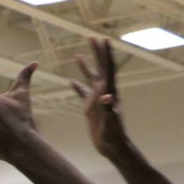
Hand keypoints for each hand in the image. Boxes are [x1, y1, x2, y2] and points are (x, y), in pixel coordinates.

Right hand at [71, 38, 127, 157]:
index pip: (108, 68)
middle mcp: (104, 92)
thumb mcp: (111, 122)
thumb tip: (106, 96)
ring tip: (78, 55)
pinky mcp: (91, 108)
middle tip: (91, 38)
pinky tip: (70, 82)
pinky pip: (82, 94)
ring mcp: (97, 99)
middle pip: (100, 68)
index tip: (103, 39)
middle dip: (96, 53)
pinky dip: (77, 87)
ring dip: (85, 66)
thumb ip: (109, 108)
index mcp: (109, 91)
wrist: (113, 146)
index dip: (106, 54)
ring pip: (90, 78)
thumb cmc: (113, 135)